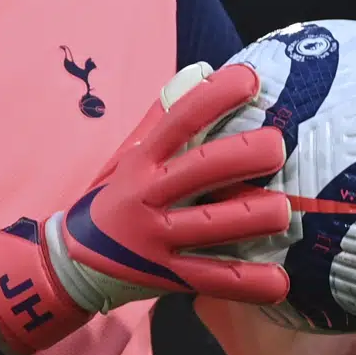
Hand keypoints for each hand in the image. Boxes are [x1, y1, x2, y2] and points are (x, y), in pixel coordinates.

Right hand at [0, 63, 291, 354]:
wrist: (72, 262)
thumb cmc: (112, 198)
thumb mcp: (127, 155)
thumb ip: (162, 116)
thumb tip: (199, 71)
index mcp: (142, 161)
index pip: (178, 120)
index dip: (214, 97)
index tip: (249, 80)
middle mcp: (148, 195)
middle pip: (199, 170)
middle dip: (243, 155)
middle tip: (277, 146)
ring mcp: (157, 239)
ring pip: (211, 226)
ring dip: (252, 216)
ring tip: (282, 210)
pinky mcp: (168, 277)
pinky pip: (213, 280)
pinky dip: (248, 283)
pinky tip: (279, 280)